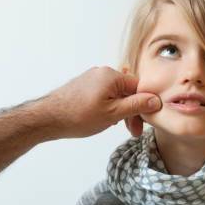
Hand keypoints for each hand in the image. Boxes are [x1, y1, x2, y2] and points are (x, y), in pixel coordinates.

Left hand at [47, 66, 161, 137]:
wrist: (48, 119)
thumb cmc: (79, 116)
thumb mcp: (113, 113)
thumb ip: (136, 105)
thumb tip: (156, 100)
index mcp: (111, 76)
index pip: (138, 87)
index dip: (144, 106)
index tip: (144, 123)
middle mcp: (102, 73)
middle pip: (127, 91)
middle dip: (132, 111)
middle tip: (133, 131)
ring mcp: (92, 79)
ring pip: (116, 94)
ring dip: (121, 111)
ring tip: (118, 127)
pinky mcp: (84, 86)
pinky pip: (105, 95)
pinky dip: (110, 107)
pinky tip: (106, 120)